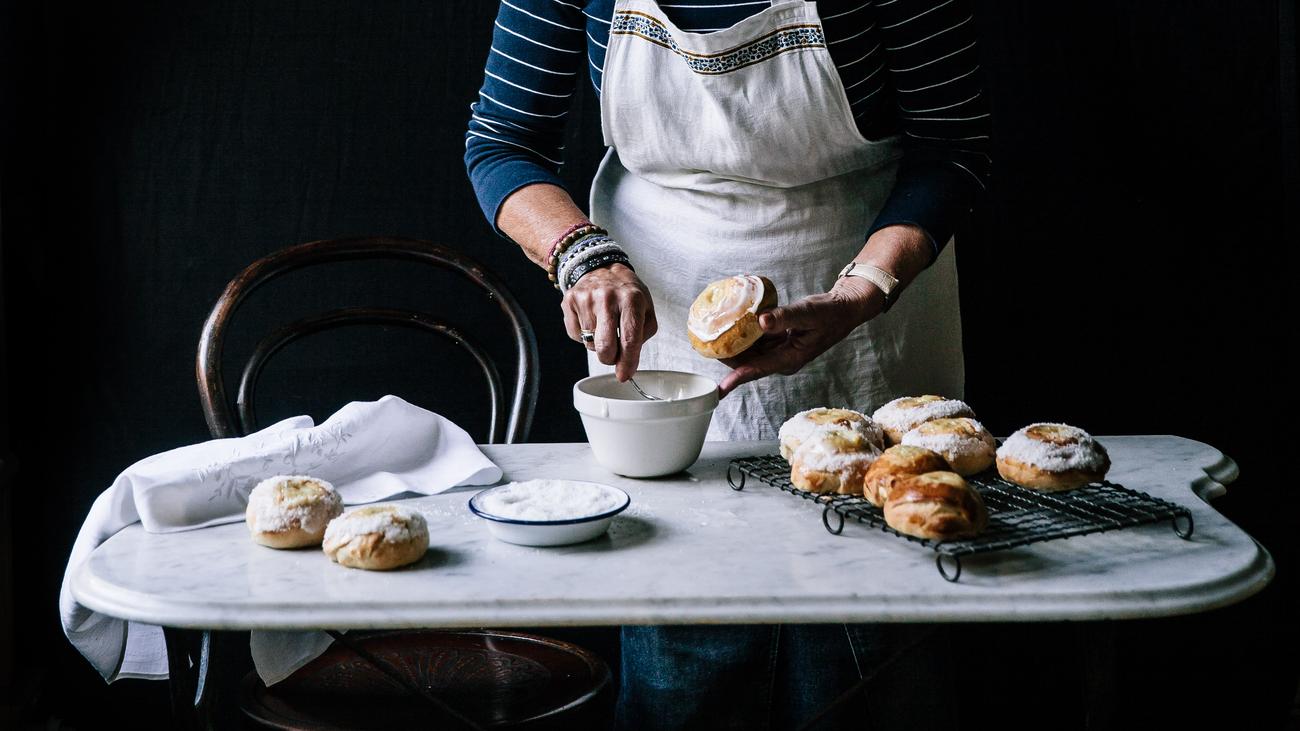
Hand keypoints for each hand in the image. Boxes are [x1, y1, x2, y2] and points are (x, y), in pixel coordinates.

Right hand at [562, 263, 658, 380]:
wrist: (600, 267)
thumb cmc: (625, 291)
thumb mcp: (646, 307)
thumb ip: (643, 334)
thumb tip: (629, 360)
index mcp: (631, 299)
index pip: (630, 338)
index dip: (627, 362)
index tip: (625, 375)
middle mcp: (607, 297)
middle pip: (605, 346)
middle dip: (610, 358)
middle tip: (614, 354)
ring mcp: (586, 299)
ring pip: (590, 343)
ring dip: (598, 342)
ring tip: (604, 324)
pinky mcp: (570, 301)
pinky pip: (576, 335)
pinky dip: (584, 334)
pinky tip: (591, 319)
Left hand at [718, 277, 882, 397]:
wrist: (842, 310)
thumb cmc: (830, 313)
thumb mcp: (808, 314)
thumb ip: (785, 317)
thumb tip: (762, 322)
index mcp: (788, 359)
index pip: (756, 371)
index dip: (735, 379)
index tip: (718, 390)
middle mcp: (781, 359)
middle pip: (747, 363)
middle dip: (726, 357)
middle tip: (704, 345)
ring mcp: (779, 351)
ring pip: (749, 352)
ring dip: (732, 345)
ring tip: (711, 335)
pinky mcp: (778, 341)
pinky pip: (756, 341)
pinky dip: (744, 334)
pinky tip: (732, 324)